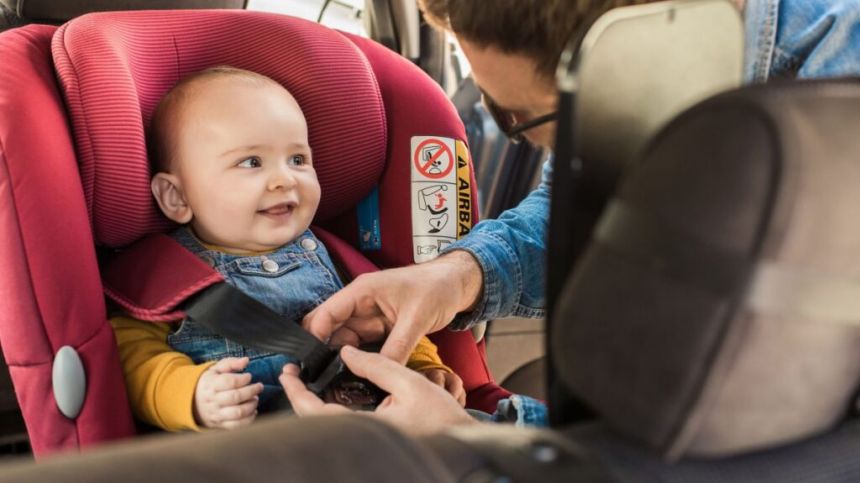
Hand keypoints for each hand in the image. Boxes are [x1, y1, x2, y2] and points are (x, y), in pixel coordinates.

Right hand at [194, 357, 262, 429]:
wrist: (193, 402)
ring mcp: (216, 414)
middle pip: (235, 397)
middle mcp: (213, 400)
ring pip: (237, 412)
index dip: (243, 379)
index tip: (249, 376)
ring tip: (255, 398)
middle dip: (251, 391)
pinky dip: (249, 419)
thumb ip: (231, 363)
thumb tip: (245, 360)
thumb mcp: (216, 369)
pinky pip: (237, 425)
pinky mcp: (220, 424)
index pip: (229, 381)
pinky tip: (253, 410)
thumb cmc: (209, 383)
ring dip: (251, 405)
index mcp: (211, 384)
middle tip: (259, 387)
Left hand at [280, 346, 476, 435]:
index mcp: (367, 428)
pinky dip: (330, 410)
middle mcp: (362, 438)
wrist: (462, 441)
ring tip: (308, 380)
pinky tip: (331, 394)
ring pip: (328, 425)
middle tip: (293, 374)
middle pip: (316, 422)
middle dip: (300, 397)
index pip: (317, 413)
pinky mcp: (373, 441)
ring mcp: (367, 441)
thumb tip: (347, 352)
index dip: (297, 392)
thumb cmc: (442, 417)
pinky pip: (342, 427)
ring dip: (313, 404)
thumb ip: (377, 365)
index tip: (287, 374)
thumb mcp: (411, 382)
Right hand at [303, 251, 482, 362]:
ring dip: (342, 358)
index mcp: (362, 292)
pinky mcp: (379, 328)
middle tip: (323, 378)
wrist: (455, 284)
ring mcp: (369, 316)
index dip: (315, 337)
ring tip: (338, 381)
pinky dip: (359, 359)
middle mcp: (360, 304)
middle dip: (324, 352)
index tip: (312, 364)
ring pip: (344, 341)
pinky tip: (358, 375)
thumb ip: (398, 347)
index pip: (327, 314)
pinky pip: (362, 346)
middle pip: (330, 329)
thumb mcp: (417, 319)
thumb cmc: (436, 288)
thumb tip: (382, 372)